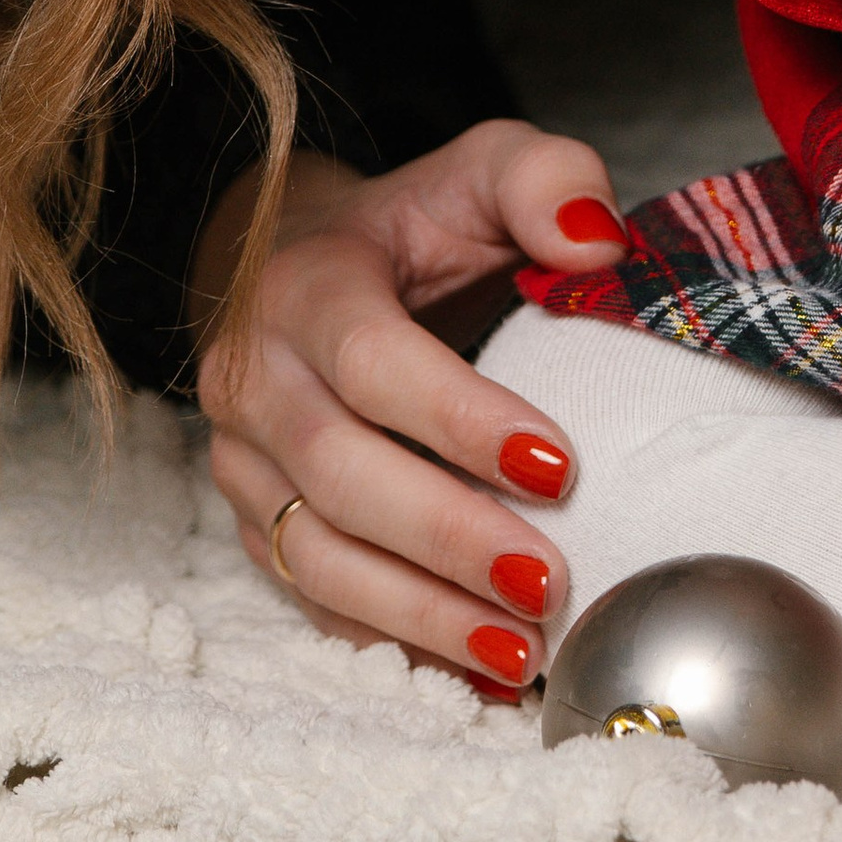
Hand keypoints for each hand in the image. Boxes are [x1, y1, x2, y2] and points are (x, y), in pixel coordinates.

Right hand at [197, 121, 625, 695]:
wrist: (296, 259)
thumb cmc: (409, 221)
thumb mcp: (482, 167)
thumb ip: (546, 179)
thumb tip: (597, 246)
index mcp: (302, 286)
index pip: (371, 362)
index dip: (458, 420)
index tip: (558, 464)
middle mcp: (252, 380)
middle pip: (338, 477)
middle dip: (448, 540)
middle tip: (549, 582)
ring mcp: (244, 465)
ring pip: (316, 558)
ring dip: (421, 615)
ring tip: (523, 652)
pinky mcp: (255, 525)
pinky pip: (315, 601)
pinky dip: (395, 644)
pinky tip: (477, 674)